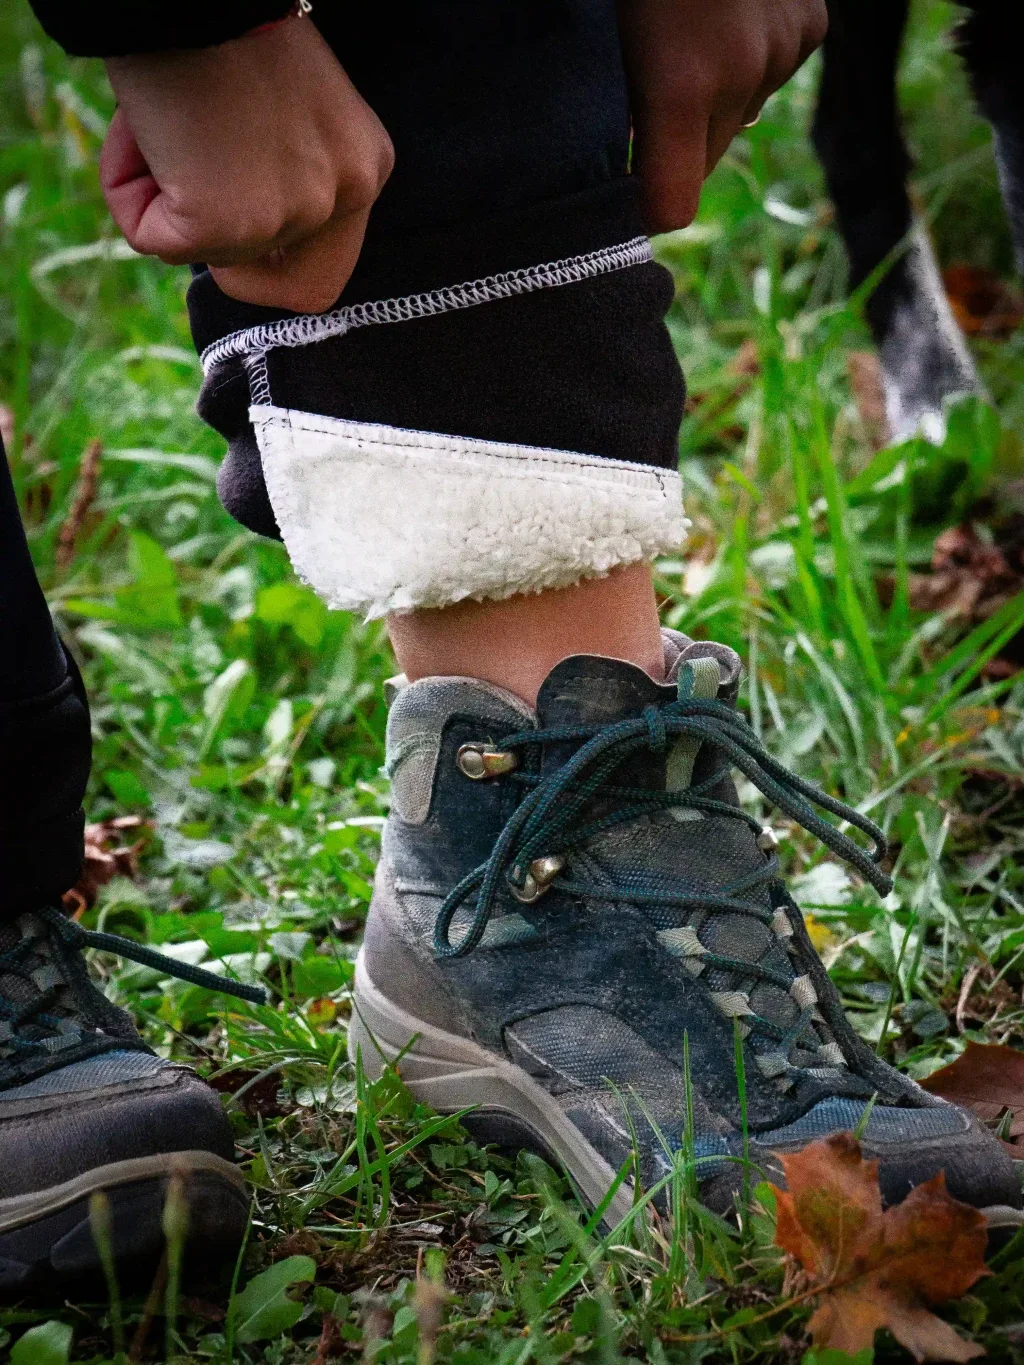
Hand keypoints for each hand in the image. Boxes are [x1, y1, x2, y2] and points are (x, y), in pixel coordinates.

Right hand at [100, 19, 393, 311]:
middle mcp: (345, 197)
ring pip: (209, 253)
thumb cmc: (226, 30)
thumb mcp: (291, 116)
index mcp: (366, 168)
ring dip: (164, 196)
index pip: (322, 268)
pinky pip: (156, 241)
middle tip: (189, 171)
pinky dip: (128, 195)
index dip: (268, 256)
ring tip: (163, 123)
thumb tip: (242, 231)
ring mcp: (290, 214)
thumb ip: (286, 174)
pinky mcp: (224, 223)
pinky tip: (139, 134)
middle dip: (215, 236)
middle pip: (270, 276)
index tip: (233, 207)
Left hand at [617, 0, 826, 232]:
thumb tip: (622, 151)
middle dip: (677, 152)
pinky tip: (733, 16)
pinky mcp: (812, 25)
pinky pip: (772, 73)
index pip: (673, 205)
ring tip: (691, 41)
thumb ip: (616, 98)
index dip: (648, 212)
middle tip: (648, 106)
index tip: (627, 203)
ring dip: (715, 101)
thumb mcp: (614, 29)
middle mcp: (742, 76)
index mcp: (680, 84)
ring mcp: (783, 50)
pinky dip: (751, 61)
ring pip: (740, 115)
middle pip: (707, 162)